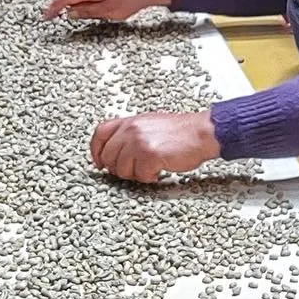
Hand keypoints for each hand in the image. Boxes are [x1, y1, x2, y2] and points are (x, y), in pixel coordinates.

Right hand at [42, 0, 171, 21]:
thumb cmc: (127, 1)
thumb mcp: (105, 12)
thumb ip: (86, 12)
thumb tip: (70, 13)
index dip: (53, 7)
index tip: (45, 16)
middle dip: (62, 7)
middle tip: (54, 18)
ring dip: (75, 5)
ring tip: (84, 15)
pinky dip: (82, 1)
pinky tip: (91, 9)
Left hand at [89, 110, 218, 182]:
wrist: (202, 132)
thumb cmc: (181, 131)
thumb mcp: (150, 124)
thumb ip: (130, 134)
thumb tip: (115, 153)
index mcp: (130, 121)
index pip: (100, 134)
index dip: (96, 152)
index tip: (99, 163)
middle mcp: (131, 129)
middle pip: (108, 157)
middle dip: (120, 169)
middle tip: (135, 169)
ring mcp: (139, 142)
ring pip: (122, 170)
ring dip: (137, 174)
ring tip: (151, 168)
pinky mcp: (149, 155)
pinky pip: (140, 175)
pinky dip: (150, 177)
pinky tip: (160, 170)